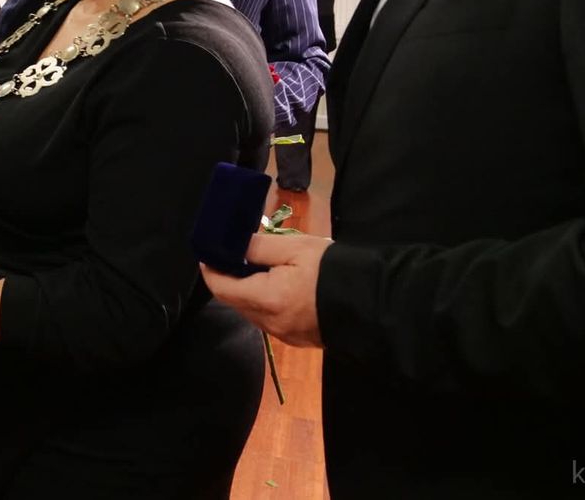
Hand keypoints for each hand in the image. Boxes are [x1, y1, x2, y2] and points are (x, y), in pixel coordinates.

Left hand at [201, 232, 331, 347]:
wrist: (376, 303)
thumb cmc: (334, 272)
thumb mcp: (296, 248)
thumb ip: (259, 246)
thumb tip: (235, 245)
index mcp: (266, 299)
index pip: (221, 288)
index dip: (211, 270)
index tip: (208, 254)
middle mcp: (270, 323)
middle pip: (235, 301)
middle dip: (229, 279)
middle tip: (234, 255)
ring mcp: (285, 335)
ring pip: (253, 312)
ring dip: (248, 291)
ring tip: (256, 266)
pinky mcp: (299, 339)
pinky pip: (270, 319)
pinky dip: (265, 302)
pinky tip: (277, 285)